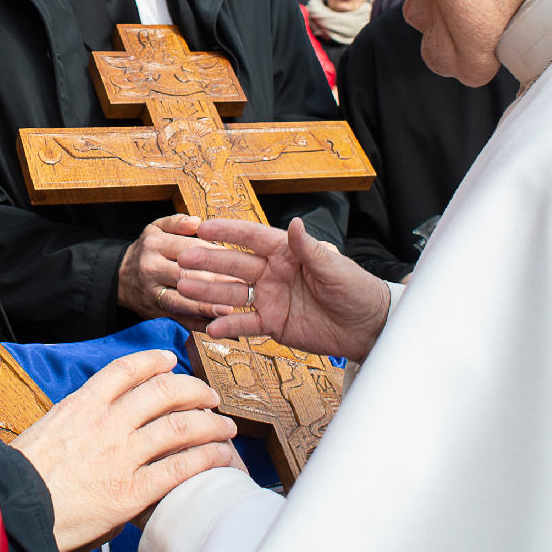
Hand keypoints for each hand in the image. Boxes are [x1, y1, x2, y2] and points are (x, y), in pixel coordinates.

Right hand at [10, 348, 242, 551]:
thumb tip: (96, 436)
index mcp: (81, 406)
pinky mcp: (132, 492)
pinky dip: (206, 459)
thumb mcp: (46, 435)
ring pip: (179, 427)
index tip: (169, 360)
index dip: (152, 361)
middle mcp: (106, 424)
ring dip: (210, 424)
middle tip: (208, 396)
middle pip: (162, 392)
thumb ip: (76, 428)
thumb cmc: (20, 479)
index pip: (124, 370)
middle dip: (193, 390)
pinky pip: (180, 468)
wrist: (12, 510)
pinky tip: (221, 457)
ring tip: (225, 427)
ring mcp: (122, 456)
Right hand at [116, 215, 242, 328]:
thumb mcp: (156, 228)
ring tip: (229, 310)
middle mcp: (151, 268)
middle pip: (186, 276)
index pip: (189, 249)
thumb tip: (198, 222)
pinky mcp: (155, 312)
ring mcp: (151, 293)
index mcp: (155, 244)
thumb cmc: (147, 251)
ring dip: (205, 307)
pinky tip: (216, 325)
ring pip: (181, 301)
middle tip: (241, 286)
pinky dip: (198, 324)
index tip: (236, 258)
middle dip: (214, 282)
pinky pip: (178, 320)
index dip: (213, 254)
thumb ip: (177, 223)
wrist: (120, 278)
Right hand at [176, 217, 389, 362]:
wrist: (368, 327)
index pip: (252, 237)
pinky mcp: (273, 324)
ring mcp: (271, 298)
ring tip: (185, 288)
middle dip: (208, 261)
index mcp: (287, 253)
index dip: (227, 231)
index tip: (202, 227)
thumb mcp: (334, 268)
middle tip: (184, 260)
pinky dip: (228, 324)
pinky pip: (246, 324)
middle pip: (235, 265)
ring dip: (209, 291)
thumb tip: (295, 223)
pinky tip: (210, 325)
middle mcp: (274, 273)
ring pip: (233, 293)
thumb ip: (309, 250)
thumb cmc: (356, 290)